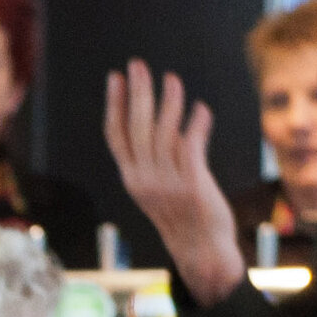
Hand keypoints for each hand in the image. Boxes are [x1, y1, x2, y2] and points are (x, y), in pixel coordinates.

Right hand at [104, 60, 243, 295]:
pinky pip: (191, 146)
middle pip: (137, 127)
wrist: (202, 251)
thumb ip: (153, 159)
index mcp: (132, 178)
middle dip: (137, 92)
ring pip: (163, 133)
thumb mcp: (157, 189)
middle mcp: (145, 179)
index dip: (114, 104)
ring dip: (168, 102)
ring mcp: (168, 183)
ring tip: (172, 80)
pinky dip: (196, 124)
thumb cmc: (183, 217)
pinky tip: (201, 108)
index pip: (116, 135)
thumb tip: (158, 122)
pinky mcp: (192, 185)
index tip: (115, 77)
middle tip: (139, 65)